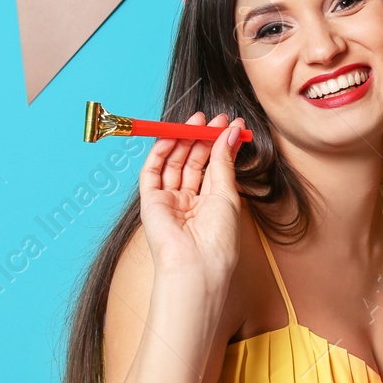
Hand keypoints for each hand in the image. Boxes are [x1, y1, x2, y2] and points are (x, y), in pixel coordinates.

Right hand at [137, 112, 246, 285]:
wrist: (196, 265)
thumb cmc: (217, 239)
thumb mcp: (228, 195)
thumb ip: (224, 163)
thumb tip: (229, 134)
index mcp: (212, 204)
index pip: (214, 167)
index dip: (221, 144)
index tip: (232, 124)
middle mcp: (190, 202)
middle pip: (194, 162)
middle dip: (203, 138)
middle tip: (215, 117)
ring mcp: (170, 201)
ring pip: (174, 163)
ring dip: (184, 140)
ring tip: (197, 120)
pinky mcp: (150, 202)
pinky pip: (152, 172)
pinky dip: (161, 153)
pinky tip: (173, 136)